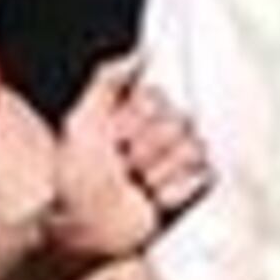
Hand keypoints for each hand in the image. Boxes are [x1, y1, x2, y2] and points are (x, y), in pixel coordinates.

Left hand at [56, 56, 211, 262]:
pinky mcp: (190, 190)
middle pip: (180, 122)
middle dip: (147, 146)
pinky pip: (204, 177)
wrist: (82, 227)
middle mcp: (160, 135)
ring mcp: (177, 163)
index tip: (113, 138)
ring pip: (193, 149)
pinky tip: (152, 198)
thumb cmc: (75, 177)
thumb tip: (140, 52)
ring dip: (158, 170)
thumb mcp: (81, 122)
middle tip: (123, 165)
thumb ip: (107, 81)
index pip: (159, 98)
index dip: (134, 119)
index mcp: (137, 114)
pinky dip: (173, 190)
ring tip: (136, 183)